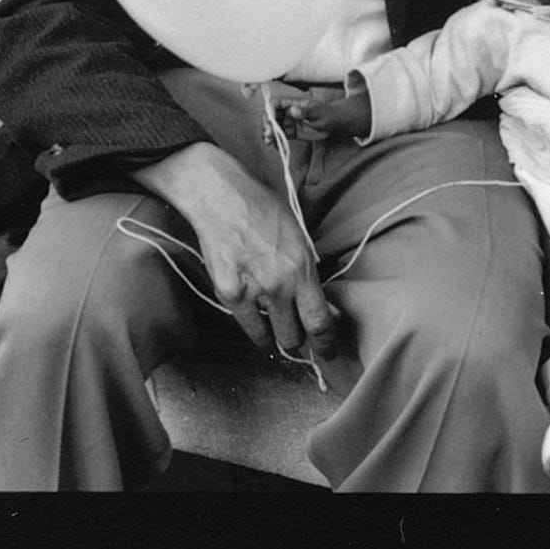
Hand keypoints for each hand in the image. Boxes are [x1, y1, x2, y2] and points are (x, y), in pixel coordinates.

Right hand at [142, 141, 339, 361]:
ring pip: (272, 337)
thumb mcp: (298, 239)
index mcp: (303, 270)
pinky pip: (248, 326)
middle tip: (299, 339)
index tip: (328, 350)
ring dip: (277, 338)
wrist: (221, 197)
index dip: (327, 343)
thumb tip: (323, 305)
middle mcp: (281, 286)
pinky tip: (258, 328)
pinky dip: (255, 331)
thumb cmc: (262, 211)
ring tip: (277, 333)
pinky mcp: (229, 294)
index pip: (321, 321)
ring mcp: (253, 292)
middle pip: (296, 336)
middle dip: (300, 341)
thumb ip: (309, 274)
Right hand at [277, 83, 371, 142]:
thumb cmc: (328, 114)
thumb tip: (293, 110)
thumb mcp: (319, 112)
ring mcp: (289, 122)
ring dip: (268, 133)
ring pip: (273, 126)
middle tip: (268, 134)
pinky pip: (279, 135)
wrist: (334, 124)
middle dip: (267, 124)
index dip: (271, 110)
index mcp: (293, 103)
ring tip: (268, 140)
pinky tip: (272, 143)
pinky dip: (274, 139)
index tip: (270, 120)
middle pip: (271, 116)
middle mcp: (288, 111)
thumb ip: (306, 111)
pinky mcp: (291, 132)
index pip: (276, 104)